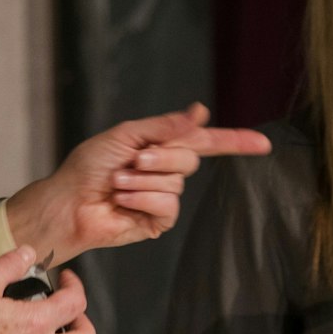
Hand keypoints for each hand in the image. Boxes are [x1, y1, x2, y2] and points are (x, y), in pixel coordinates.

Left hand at [4, 103, 270, 261]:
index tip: (263, 143)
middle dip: (160, 157)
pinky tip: (123, 201)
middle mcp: (166, 170)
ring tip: (118, 184)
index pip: (207, 142)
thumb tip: (200, 112)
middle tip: (131, 161)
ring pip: (177, 183)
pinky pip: (168, 206)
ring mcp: (163, 197)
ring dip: (143, 180)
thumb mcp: (126, 135)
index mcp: (162, 146)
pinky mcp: (157, 221)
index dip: (235, 141)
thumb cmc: (88, 167)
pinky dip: (143, 199)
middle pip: (190, 158)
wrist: (68, 202)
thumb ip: (165, 126)